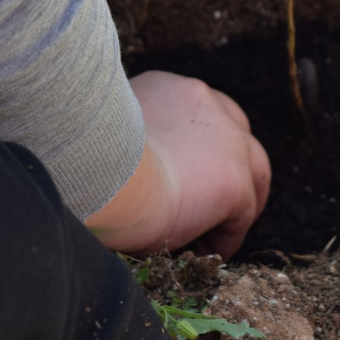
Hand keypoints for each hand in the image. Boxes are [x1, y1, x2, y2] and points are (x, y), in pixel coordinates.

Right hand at [86, 71, 270, 258]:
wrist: (99, 176)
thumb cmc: (88, 161)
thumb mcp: (109, 136)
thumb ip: (131, 140)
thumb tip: (130, 169)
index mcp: (170, 90)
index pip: (199, 114)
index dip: (199, 146)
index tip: (183, 175)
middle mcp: (204, 104)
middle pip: (235, 131)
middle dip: (231, 164)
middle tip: (211, 200)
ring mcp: (227, 140)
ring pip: (251, 170)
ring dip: (240, 201)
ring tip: (216, 232)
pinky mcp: (233, 179)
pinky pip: (242, 213)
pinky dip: (227, 234)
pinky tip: (206, 250)